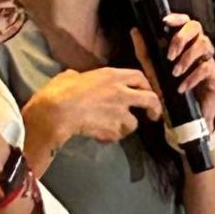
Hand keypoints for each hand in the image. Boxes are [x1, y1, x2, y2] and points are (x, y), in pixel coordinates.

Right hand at [23, 67, 162, 149]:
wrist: (59, 112)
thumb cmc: (61, 90)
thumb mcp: (70, 76)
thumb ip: (78, 77)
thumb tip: (74, 77)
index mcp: (113, 76)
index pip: (139, 77)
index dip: (145, 85)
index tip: (145, 92)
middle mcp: (122, 93)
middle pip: (151, 99)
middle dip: (155, 108)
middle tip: (153, 116)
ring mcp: (120, 112)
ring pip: (133, 124)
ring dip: (124, 127)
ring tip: (112, 128)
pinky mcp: (114, 130)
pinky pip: (116, 136)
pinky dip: (109, 138)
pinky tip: (99, 136)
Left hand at [131, 13, 214, 124]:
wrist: (182, 116)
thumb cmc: (168, 87)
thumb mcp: (152, 68)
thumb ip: (144, 50)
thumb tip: (135, 29)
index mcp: (186, 42)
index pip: (185, 21)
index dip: (178, 18)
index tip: (166, 22)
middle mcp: (199, 47)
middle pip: (196, 27)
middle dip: (182, 37)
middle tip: (170, 55)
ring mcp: (209, 61)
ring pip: (204, 45)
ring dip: (187, 58)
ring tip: (175, 73)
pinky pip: (207, 69)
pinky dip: (192, 78)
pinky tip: (182, 87)